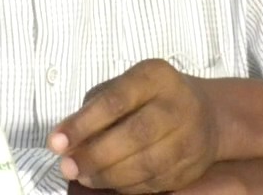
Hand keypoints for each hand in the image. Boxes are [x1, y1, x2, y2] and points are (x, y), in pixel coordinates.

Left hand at [49, 59, 219, 193]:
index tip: (56, 142)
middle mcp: (177, 105)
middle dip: (95, 155)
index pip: (116, 101)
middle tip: (68, 166)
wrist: (206, 113)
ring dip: (108, 175)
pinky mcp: (191, 166)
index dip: (83, 124)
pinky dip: (126, 186)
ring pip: (146, 164)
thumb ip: (94, 108)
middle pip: (135, 135)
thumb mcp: (125, 86)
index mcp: (155, 77)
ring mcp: (189, 137)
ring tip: (84, 176)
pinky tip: (108, 182)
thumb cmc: (150, 96)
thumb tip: (66, 141)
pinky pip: (154, 182)